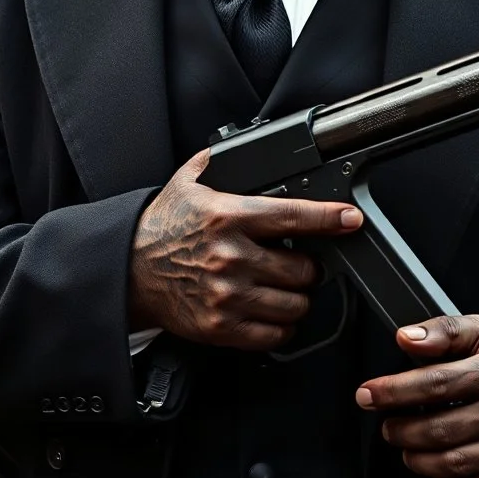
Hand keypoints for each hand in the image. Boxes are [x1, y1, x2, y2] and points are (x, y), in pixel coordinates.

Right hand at [129, 147, 362, 349]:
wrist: (128, 271)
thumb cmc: (162, 226)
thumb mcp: (188, 182)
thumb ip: (219, 160)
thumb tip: (246, 142)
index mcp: (228, 217)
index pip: (293, 217)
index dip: (329, 218)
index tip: (350, 218)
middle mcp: (231, 257)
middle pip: (303, 268)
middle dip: (310, 265)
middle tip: (300, 260)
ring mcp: (226, 296)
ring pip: (294, 304)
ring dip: (298, 296)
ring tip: (286, 285)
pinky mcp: (220, 328)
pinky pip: (274, 335)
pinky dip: (282, 324)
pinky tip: (272, 310)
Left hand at [355, 314, 478, 477]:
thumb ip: (443, 330)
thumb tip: (405, 338)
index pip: (435, 382)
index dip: (394, 391)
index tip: (368, 394)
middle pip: (440, 428)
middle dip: (401, 430)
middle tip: (388, 426)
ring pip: (454, 462)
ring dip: (418, 459)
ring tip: (407, 447)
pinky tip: (436, 470)